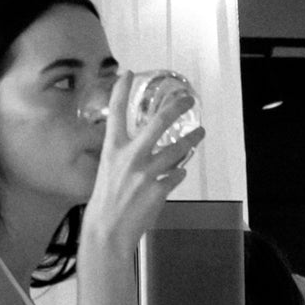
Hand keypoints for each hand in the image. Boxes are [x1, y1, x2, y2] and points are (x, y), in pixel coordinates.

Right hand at [86, 70, 201, 255]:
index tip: (128, 73)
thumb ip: (124, 158)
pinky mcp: (160, 189)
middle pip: (158, 123)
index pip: (115, 113)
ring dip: (191, 139)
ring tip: (199, 133)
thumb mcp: (107, 173)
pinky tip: (177, 174)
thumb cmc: (104, 204)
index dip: (121, 90)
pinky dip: (178, 174)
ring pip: (178, 149)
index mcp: (112, 150)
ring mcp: (147, 173)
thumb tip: (140, 149)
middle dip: (176, 107)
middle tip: (188, 99)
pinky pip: (176, 175)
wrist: (108, 232)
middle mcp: (130, 157)